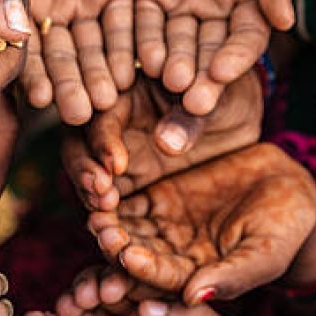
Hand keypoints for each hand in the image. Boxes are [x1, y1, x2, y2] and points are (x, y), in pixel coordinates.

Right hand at [0, 0, 134, 124]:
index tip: (40, 99)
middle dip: (71, 85)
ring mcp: (82, 3)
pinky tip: (135, 70)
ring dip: (99, 73)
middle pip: (60, 57)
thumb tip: (10, 30)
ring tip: (108, 100)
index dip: (30, 74)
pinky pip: (125, 23)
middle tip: (81, 114)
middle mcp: (46, 12)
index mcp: (10, 4)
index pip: (20, 47)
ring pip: (93, 47)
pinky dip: (129, 46)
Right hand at [63, 69, 261, 210]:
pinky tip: (112, 225)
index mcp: (126, 90)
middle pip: (78, 143)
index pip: (103, 115)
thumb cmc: (224, 90)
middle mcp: (112, 121)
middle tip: (99, 192)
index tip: (116, 165)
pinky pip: (105, 194)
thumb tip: (165, 145)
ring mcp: (117, 150)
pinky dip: (105, 209)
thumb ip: (190, 118)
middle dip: (83, 168)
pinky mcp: (127, 177)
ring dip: (89, 190)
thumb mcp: (215, 97)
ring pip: (86, 170)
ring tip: (103, 210)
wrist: (237, 111)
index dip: (104, 140)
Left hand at [89, 143, 315, 302]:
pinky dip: (116, 196)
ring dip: (111, 223)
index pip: (163, 279)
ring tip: (97, 211)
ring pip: (129, 229)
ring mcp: (160, 228)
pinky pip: (130, 200)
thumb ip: (232, 276)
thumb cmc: (285, 229)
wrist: (288, 186)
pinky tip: (102, 187)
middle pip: (137, 256)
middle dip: (118, 247)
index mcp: (193, 279)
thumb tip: (194, 297)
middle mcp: (169, 258)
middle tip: (103, 233)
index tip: (129, 257)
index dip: (146, 270)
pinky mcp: (156, 199)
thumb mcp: (264, 255)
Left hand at [132, 0, 294, 114]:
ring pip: (174, 44)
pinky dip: (142, 44)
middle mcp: (212, 13)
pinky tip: (141, 60)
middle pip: (207, 52)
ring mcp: (177, 8)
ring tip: (168, 81)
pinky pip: (142, 25)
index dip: (236, 57)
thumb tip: (286, 21)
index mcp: (248, 1)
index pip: (245, 38)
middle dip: (202, 77)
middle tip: (194, 101)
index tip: (223, 72)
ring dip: (171, 65)